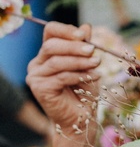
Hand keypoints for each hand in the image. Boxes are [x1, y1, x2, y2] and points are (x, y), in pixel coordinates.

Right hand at [26, 22, 100, 141]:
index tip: (84, 35)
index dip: (66, 30)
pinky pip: (60, 76)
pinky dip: (78, 75)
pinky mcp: (38, 88)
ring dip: (79, 61)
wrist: (81, 119)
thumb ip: (85, 47)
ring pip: (57, 61)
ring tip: (96, 64)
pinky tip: (93, 76)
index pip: (50, 32)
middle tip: (93, 51)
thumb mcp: (88, 65)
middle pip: (52, 45)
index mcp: (47, 53)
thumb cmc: (84, 92)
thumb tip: (86, 27)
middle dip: (74, 46)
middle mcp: (37, 63)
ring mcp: (35, 75)